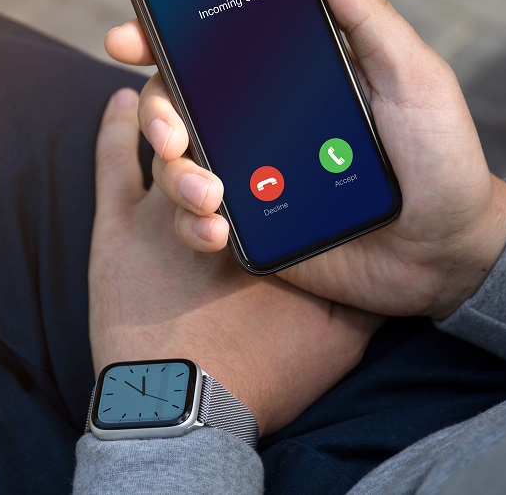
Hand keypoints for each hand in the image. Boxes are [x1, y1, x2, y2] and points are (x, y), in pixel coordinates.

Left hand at [89, 88, 381, 435]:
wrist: (186, 408)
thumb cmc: (262, 371)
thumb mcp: (338, 333)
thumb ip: (360, 290)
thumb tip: (393, 263)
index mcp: (265, 224)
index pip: (269, 158)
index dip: (273, 139)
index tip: (282, 140)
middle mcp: (211, 201)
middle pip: (215, 140)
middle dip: (221, 132)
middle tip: (224, 163)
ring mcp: (156, 210)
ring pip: (167, 145)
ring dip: (176, 129)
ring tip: (185, 135)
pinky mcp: (115, 224)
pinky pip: (112, 158)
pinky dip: (117, 124)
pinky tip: (122, 98)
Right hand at [104, 0, 505, 319]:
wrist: (450, 251)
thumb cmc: (442, 156)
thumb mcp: (414, 79)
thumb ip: (368, 21)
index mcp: (290, 78)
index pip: (215, 47)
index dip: (163, 37)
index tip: (128, 38)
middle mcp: (261, 121)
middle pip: (179, 102)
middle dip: (158, 113)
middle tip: (170, 133)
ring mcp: (254, 175)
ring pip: (180, 164)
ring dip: (175, 175)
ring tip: (211, 194)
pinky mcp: (255, 228)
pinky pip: (200, 221)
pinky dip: (194, 224)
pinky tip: (219, 230)